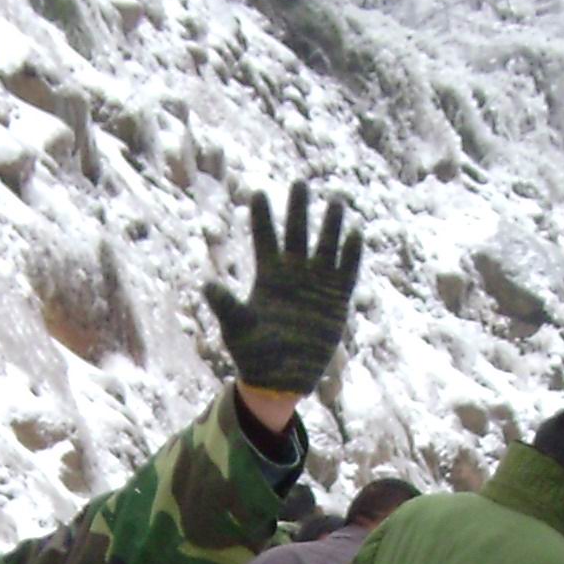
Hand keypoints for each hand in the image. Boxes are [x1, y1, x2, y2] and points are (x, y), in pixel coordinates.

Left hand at [203, 184, 361, 397]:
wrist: (280, 380)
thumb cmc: (254, 354)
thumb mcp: (237, 328)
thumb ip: (226, 305)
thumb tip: (207, 285)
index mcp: (268, 276)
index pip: (265, 238)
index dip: (262, 216)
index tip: (258, 192)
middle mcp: (293, 274)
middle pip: (296, 233)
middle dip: (299, 209)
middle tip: (299, 183)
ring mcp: (316, 285)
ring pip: (325, 246)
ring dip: (331, 225)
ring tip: (337, 201)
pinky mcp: (336, 301)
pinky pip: (346, 272)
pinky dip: (351, 254)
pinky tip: (355, 234)